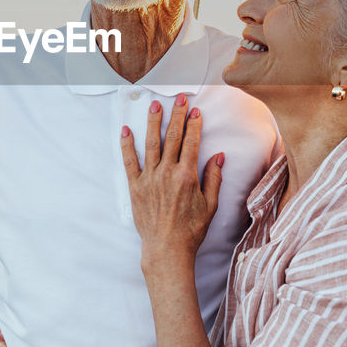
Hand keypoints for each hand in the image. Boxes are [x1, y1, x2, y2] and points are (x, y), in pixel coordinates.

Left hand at [121, 95, 223, 270]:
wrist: (167, 249)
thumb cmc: (191, 230)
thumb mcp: (210, 205)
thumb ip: (214, 178)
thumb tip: (219, 157)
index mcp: (187, 176)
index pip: (192, 142)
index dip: (194, 124)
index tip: (195, 110)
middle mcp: (167, 173)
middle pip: (173, 137)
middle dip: (176, 114)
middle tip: (178, 97)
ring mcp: (149, 179)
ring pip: (151, 143)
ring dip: (153, 122)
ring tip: (154, 105)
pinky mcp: (135, 187)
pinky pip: (129, 162)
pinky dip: (127, 145)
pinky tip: (126, 130)